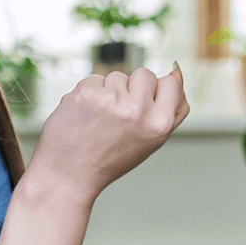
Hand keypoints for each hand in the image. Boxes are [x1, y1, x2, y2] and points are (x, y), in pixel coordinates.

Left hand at [27, 64, 188, 203]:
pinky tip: (85, 116)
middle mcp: (138, 110)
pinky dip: (89, 94)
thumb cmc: (110, 159)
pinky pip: (95, 79)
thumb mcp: (150, 141)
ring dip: (109, 92)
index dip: (156, 92)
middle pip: (145, 74)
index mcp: (160, 125)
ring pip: (117, 76)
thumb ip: (169, 110)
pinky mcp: (87, 93)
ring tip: (99, 121)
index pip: (171, 83)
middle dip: (132, 89)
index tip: (143, 106)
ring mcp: (112, 100)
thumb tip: (176, 71)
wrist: (69, 173)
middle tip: (118, 118)